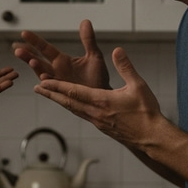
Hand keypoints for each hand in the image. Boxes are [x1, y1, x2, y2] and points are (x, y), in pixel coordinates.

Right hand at [12, 20, 110, 89]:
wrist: (104, 96)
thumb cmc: (98, 77)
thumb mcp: (94, 56)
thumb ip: (88, 40)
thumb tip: (85, 21)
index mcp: (62, 61)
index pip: (45, 49)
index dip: (35, 41)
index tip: (24, 33)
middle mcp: (56, 72)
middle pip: (38, 62)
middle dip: (27, 56)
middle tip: (17, 49)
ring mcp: (58, 84)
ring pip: (43, 75)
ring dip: (37, 68)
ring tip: (32, 61)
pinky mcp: (63, 94)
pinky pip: (53, 90)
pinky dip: (47, 86)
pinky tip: (41, 83)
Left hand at [35, 46, 165, 149]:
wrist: (150, 137)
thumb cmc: (146, 112)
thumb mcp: (138, 85)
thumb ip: (126, 67)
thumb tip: (117, 50)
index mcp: (102, 101)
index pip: (74, 92)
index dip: (57, 86)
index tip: (43, 82)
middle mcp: (95, 113)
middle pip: (68, 102)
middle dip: (51, 94)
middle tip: (37, 89)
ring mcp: (97, 121)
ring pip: (73, 109)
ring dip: (59, 101)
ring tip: (49, 96)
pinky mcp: (101, 126)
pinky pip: (81, 115)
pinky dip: (71, 108)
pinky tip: (70, 106)